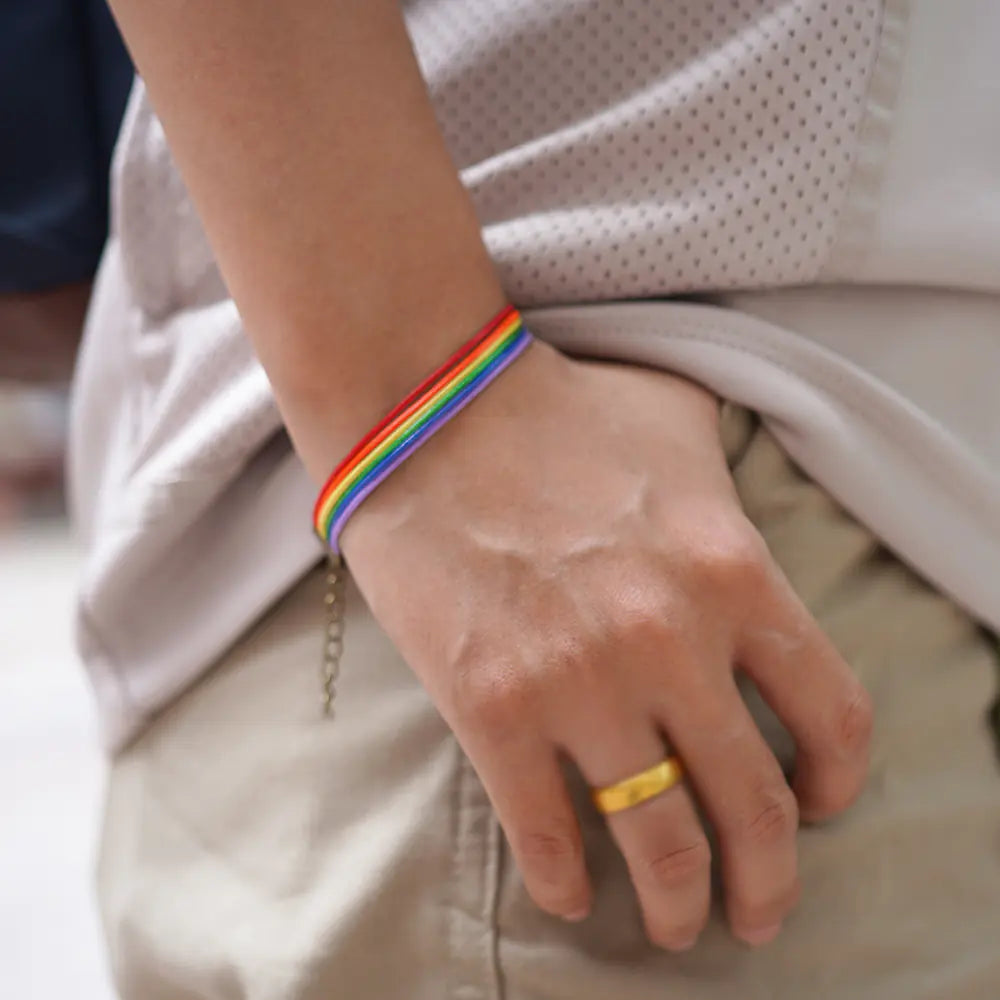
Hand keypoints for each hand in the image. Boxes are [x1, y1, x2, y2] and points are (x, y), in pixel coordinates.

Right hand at [341, 340, 871, 950]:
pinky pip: (543, 830)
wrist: (425, 407)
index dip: (836, 779)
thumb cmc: (555, 407)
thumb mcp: (679, 420)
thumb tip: (737, 517)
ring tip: (677, 926)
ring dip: (678, 902)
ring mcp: (579, 682)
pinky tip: (572, 896)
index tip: (819, 805)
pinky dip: (565, 881)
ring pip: (658, 839)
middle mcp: (670, 640)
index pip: (831, 710)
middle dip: (768, 881)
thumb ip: (733, 477)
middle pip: (754, 806)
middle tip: (757, 911)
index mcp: (733, 570)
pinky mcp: (492, 706)